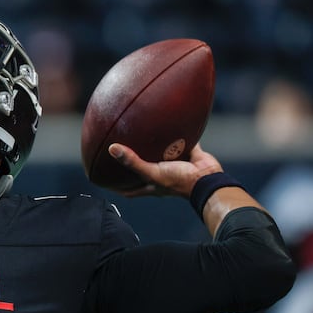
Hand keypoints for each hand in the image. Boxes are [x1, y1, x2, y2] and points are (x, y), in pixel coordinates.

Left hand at [108, 142, 222, 197]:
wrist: (207, 178)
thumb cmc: (179, 181)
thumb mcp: (152, 173)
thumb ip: (133, 162)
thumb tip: (112, 149)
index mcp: (152, 185)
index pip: (130, 190)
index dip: (117, 188)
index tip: (104, 181)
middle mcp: (162, 176)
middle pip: (144, 171)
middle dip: (134, 164)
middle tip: (122, 152)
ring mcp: (175, 165)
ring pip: (161, 155)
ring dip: (155, 147)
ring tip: (143, 133)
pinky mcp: (188, 154)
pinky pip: (181, 142)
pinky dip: (177, 134)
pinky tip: (169, 121)